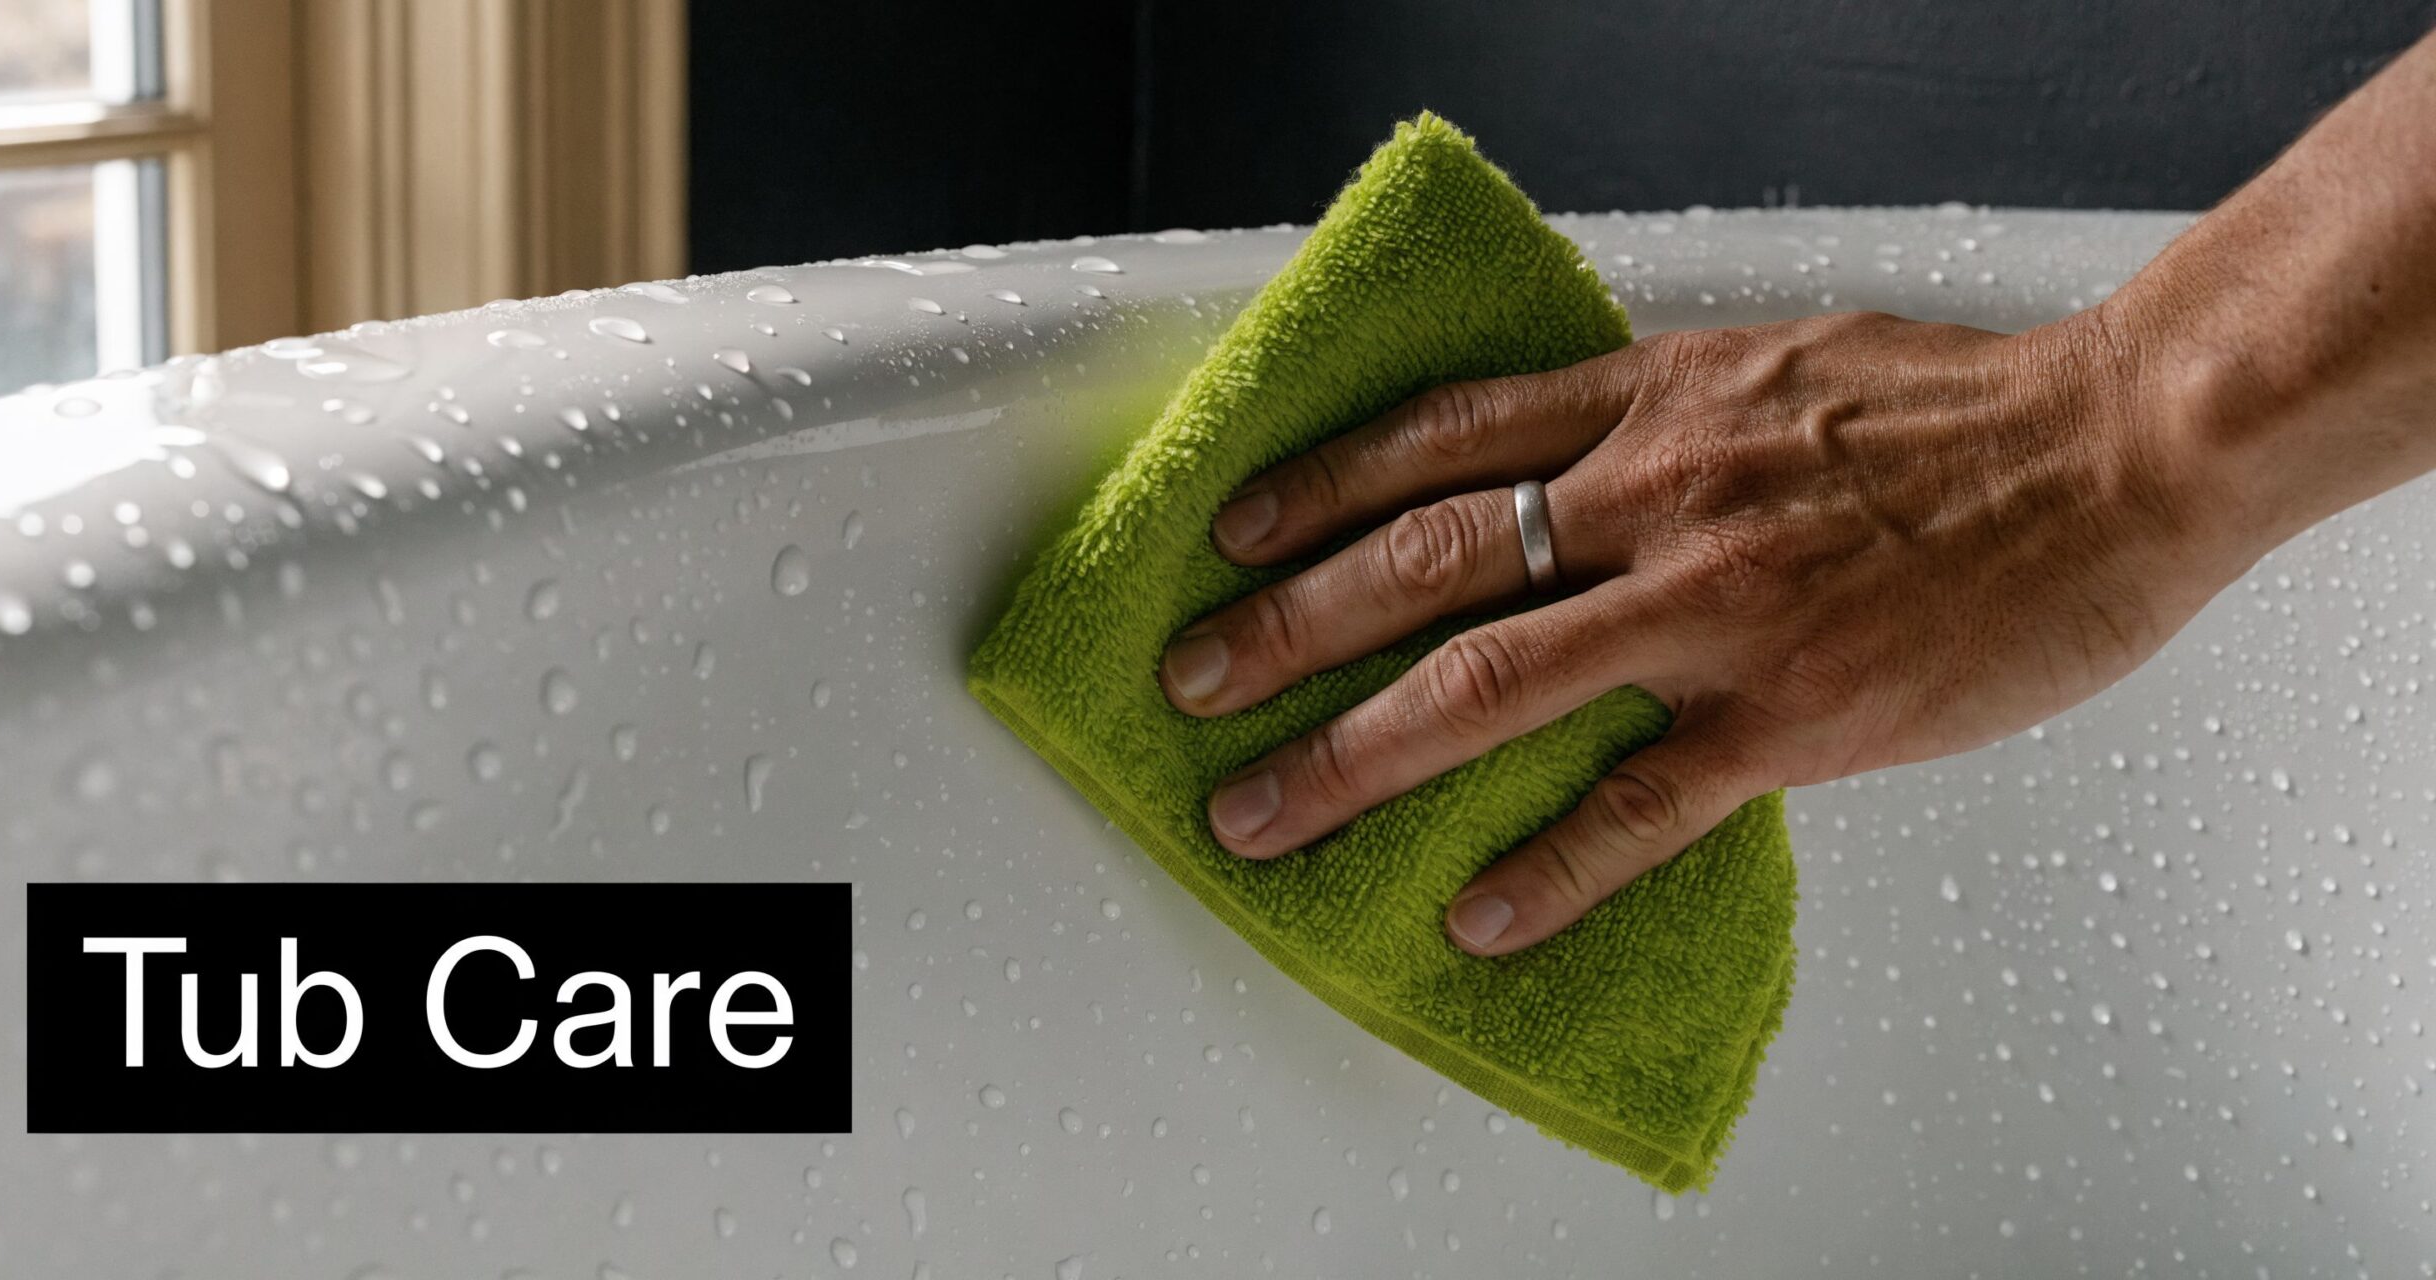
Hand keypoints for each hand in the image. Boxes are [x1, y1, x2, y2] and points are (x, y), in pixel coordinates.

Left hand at [1160, 310, 2262, 956]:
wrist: (2122, 448)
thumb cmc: (1962, 407)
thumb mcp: (1773, 361)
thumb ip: (1657, 410)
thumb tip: (1570, 457)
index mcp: (1649, 403)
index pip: (1437, 440)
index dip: (1316, 485)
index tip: (1232, 529)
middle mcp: (1654, 497)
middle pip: (1418, 564)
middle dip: (1282, 630)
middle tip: (1190, 683)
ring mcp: (1713, 610)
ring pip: (1484, 686)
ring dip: (1353, 755)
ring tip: (1262, 810)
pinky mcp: (1791, 716)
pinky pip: (1633, 806)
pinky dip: (1543, 867)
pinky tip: (1475, 917)